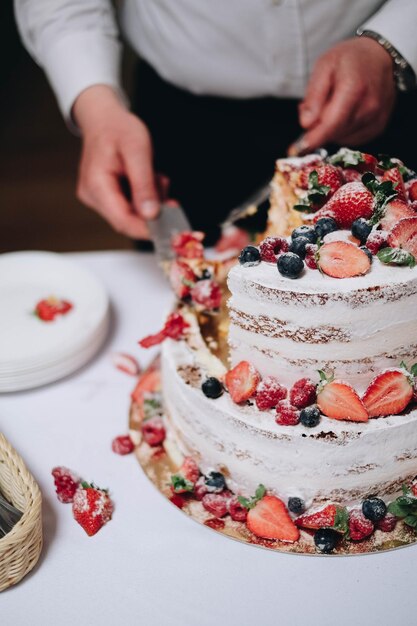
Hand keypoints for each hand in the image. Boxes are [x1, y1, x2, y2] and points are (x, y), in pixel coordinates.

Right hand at [73, 85, 159, 238]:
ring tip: (155, 177)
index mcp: (96, 185)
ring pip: (132, 214)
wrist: (103, 118)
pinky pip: (130, 206)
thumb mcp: (138, 151)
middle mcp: (93, 196)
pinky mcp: (106, 197)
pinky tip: (148, 179)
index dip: (147, 229)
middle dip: (152, 210)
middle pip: (128, 220)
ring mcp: (98, 198)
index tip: (170, 227)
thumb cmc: (117, 128)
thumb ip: (144, 185)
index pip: (122, 221)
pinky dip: (145, 197)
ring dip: (151, 201)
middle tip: (166, 190)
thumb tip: (151, 214)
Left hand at [293, 37, 395, 151]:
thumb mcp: (325, 65)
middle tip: (314, 108)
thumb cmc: (351, 59)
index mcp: (355, 89)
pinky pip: (352, 139)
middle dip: (318, 127)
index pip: (332, 123)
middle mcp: (369, 107)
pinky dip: (342, 132)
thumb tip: (306, 123)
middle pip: (334, 132)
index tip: (298, 149)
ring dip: (330, 129)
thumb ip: (314, 95)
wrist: (381, 57)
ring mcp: (376, 119)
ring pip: (342, 138)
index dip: (314, 138)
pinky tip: (343, 114)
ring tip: (331, 107)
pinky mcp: (378, 126)